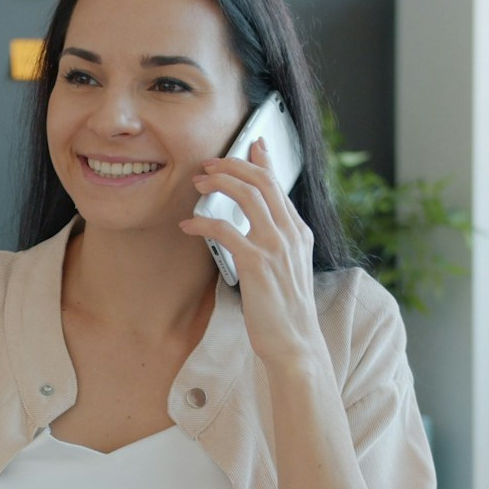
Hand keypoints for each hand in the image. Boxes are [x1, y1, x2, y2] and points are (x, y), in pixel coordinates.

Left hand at [183, 140, 323, 369]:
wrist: (295, 344)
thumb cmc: (286, 312)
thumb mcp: (288, 270)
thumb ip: (276, 243)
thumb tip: (254, 226)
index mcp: (300, 233)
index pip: (280, 185)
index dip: (262, 160)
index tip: (250, 144)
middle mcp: (291, 234)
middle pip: (262, 181)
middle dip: (233, 165)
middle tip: (208, 165)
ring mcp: (276, 247)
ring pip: (246, 195)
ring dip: (218, 183)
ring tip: (197, 183)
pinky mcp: (257, 264)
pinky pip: (225, 230)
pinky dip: (203, 222)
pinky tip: (188, 226)